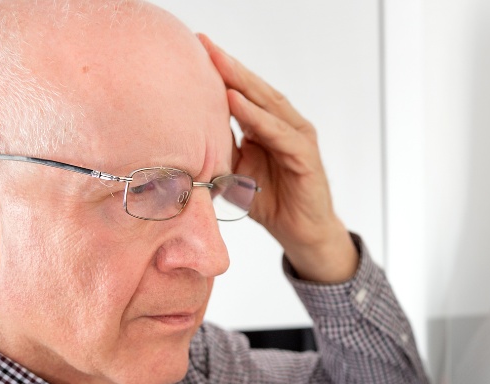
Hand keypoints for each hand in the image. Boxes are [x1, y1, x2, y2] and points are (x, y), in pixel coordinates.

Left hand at [199, 34, 357, 282]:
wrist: (300, 233)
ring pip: (268, 104)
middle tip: (204, 44)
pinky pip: (279, 133)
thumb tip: (184, 138)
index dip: (221, 71)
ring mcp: (298, 138)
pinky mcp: (305, 157)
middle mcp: (285, 125)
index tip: (195, 48)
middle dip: (229, 66)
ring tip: (218, 63)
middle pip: (255, 89)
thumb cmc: (269, 201)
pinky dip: (257, 117)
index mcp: (267, 125)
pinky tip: (236, 101)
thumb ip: (220, 150)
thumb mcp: (235, 172)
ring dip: (241, 82)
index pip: (243, 91)